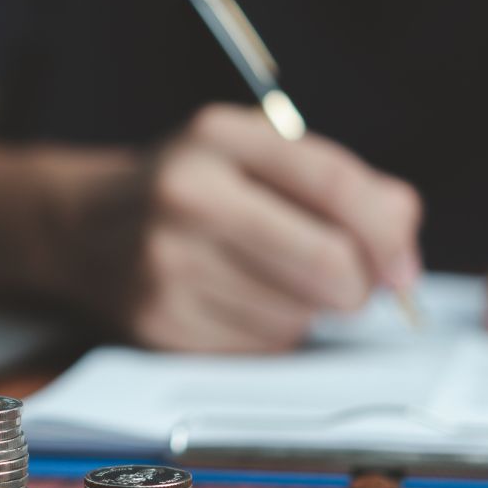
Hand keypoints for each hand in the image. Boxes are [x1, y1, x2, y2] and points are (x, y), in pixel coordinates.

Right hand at [73, 104, 423, 352]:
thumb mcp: (256, 156)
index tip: (402, 267)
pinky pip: (258, 348)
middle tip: (343, 281)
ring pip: (296, 316)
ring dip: (302, 310)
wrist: (85, 227)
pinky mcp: (158, 322)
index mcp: (217, 138)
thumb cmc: (192, 188)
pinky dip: (266, 335)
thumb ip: (342, 187)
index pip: (332, 183)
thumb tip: (401, 259)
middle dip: (353, 285)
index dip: (386, 233)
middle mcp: (185, 197)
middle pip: (326, 263)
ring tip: (265, 281)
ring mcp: (165, 264)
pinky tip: (236, 304)